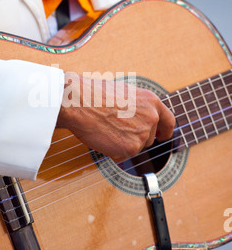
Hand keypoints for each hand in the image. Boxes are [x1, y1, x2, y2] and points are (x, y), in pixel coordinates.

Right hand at [56, 72, 175, 161]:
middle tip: (115, 129)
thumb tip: (136, 120)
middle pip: (148, 138)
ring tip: (106, 128)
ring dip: (121, 144)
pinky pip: (122, 156)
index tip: (163, 136)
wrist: (80, 102)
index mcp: (151, 101)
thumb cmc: (95, 95)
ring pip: (134, 148)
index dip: (165, 131)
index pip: (168, 121)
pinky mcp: (131, 148)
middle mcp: (151, 117)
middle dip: (134, 138)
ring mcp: (142, 134)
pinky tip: (103, 136)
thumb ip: (137, 107)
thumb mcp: (124, 94)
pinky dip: (112, 151)